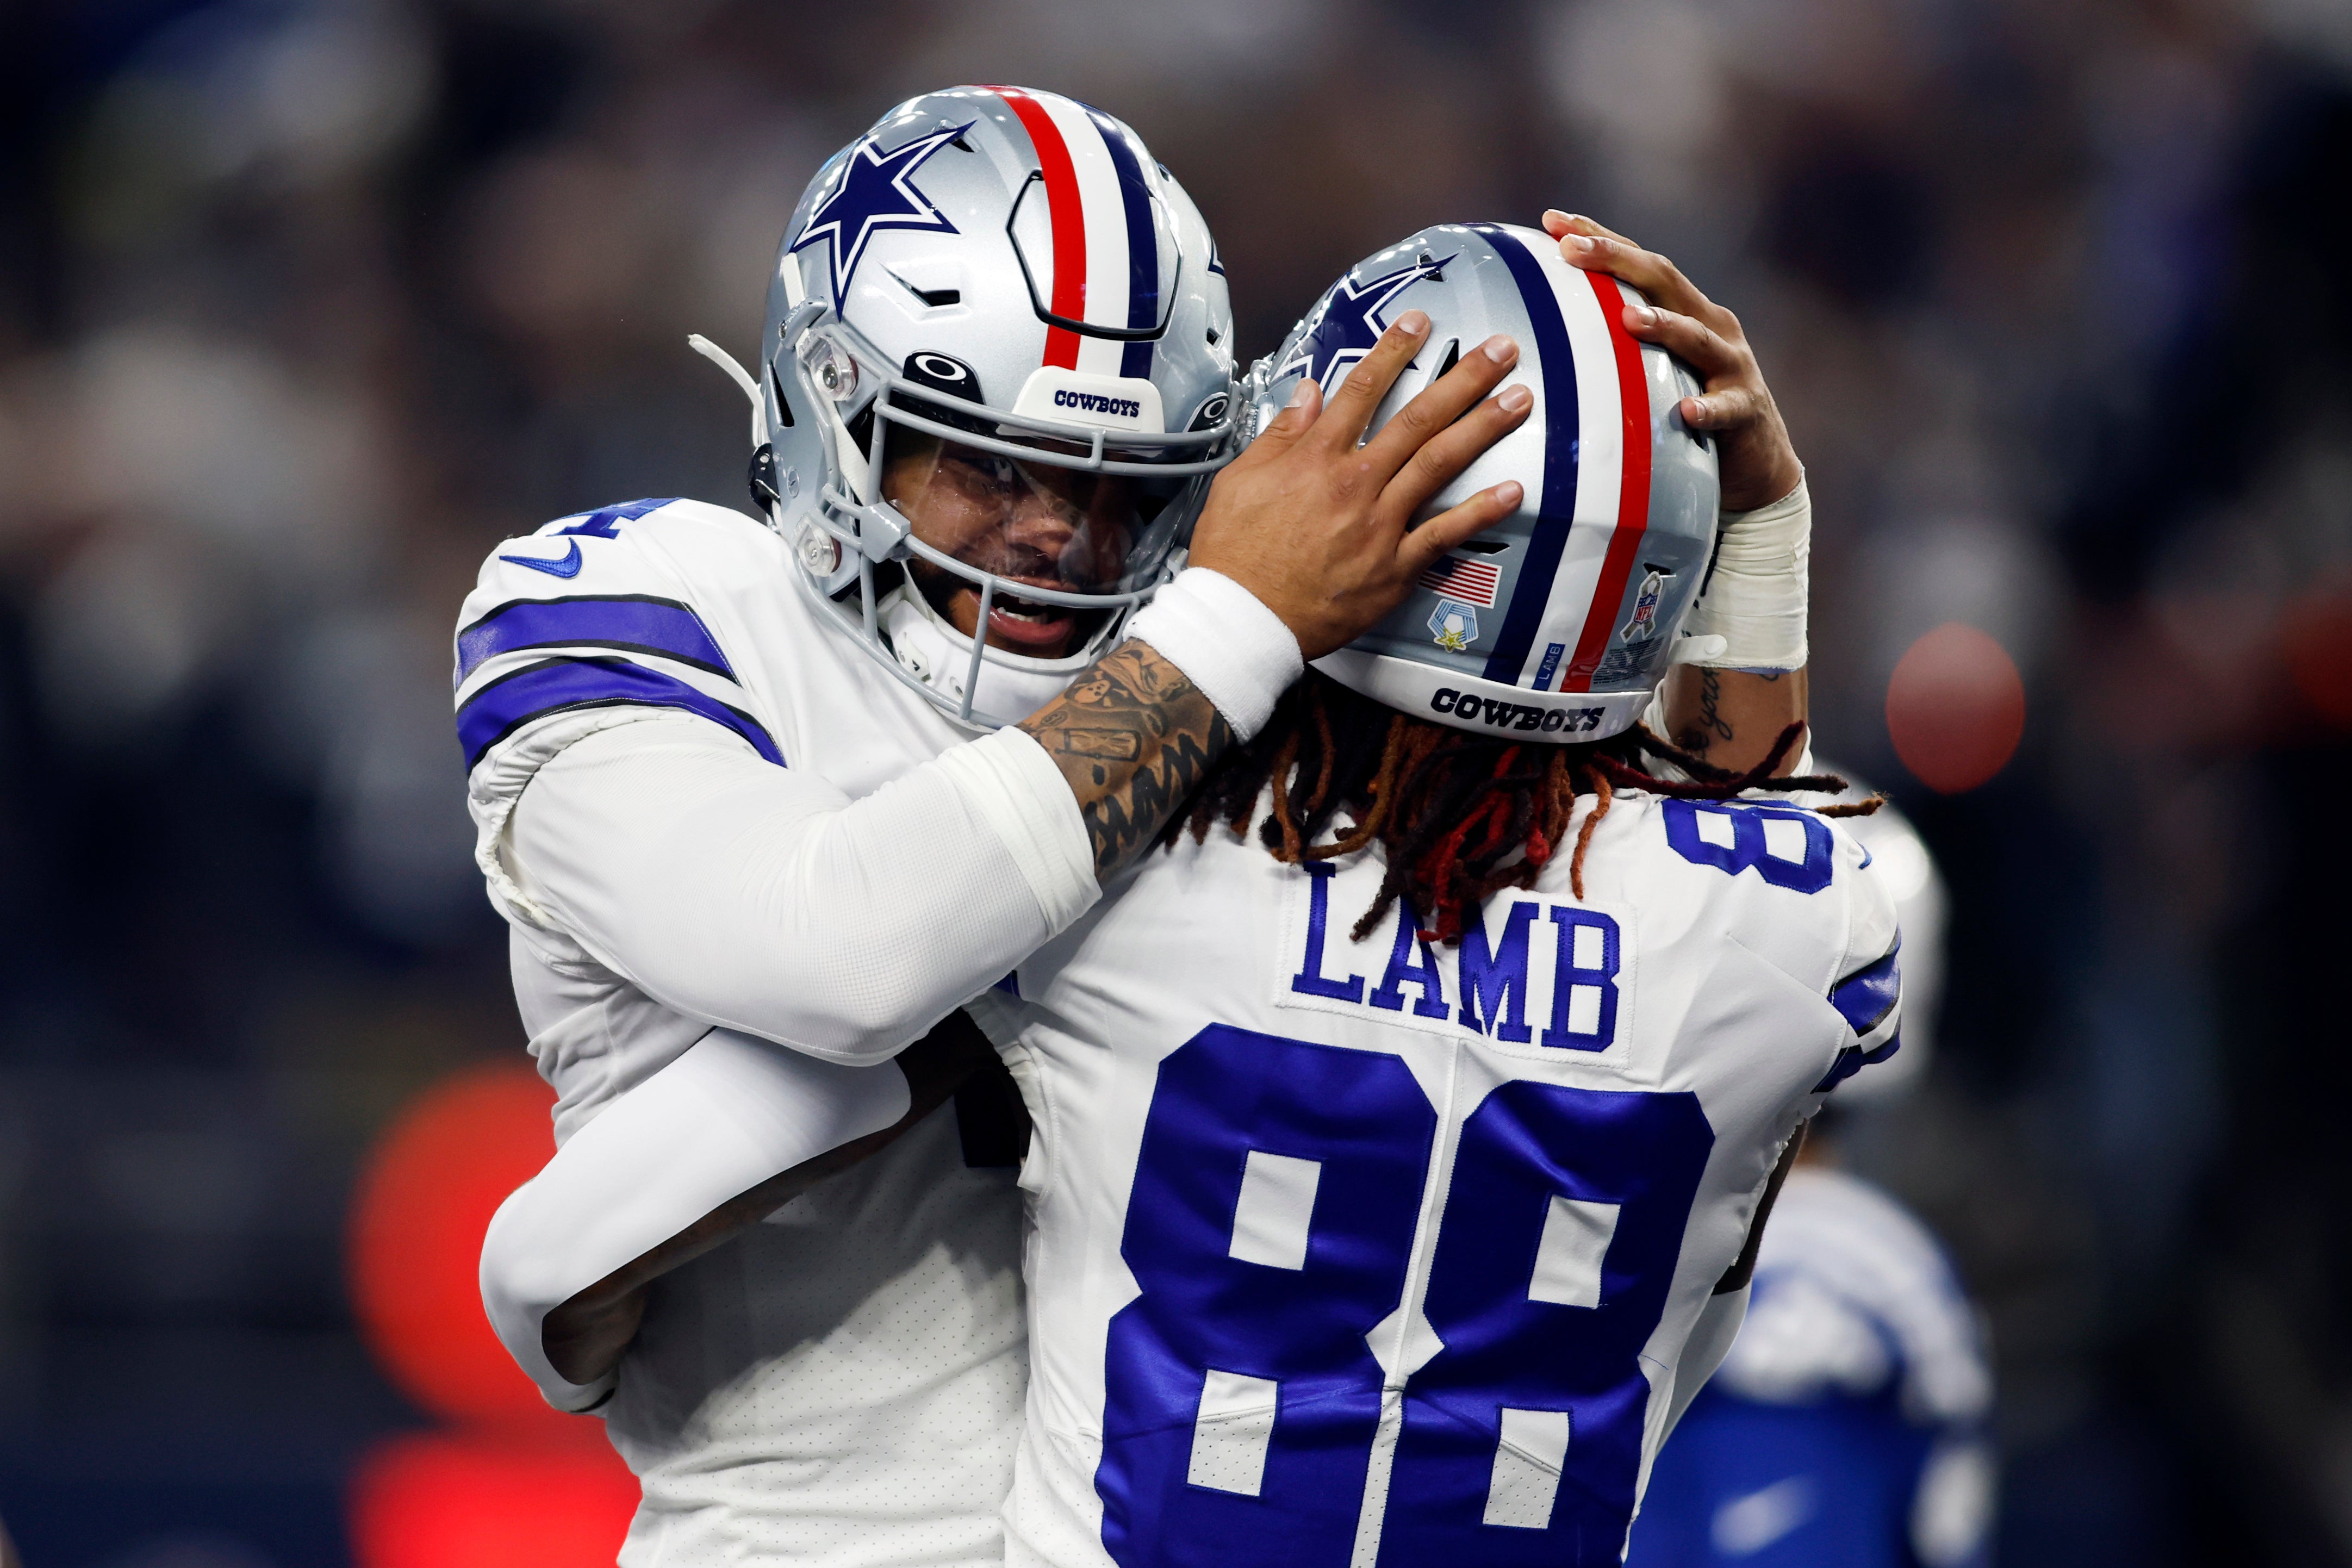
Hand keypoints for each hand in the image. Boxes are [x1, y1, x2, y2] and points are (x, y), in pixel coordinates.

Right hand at [1188, 310, 1530, 660]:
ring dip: (1482, 427)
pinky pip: (1445, 534)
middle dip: (1463, 378)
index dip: (1393, 350)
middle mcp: (1355, 481)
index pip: (1362, 389)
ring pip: (1439, 463)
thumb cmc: (1235, 553)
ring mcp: (1379, 523)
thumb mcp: (1240, 479)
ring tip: (1519, 400)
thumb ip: (1281, 434)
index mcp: (1316, 456)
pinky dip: (1479, 511)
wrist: (1243, 618)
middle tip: (1502, 350)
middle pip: (1417, 418)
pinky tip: (1511, 489)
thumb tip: (1307, 393)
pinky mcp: (1394, 566)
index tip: (1420, 322)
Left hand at [1544, 212, 1801, 514]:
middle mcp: (1711, 324)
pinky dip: (1707, 408)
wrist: (1759, 461)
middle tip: (1571, 250)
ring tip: (1628, 319)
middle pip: (1664, 281)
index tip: (1551, 220)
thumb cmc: (1691, 410)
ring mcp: (1733, 365)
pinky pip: (1725, 408)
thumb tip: (1544, 337)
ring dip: (1664, 325)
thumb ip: (1613, 347)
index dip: (1599, 237)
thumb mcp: (1652, 369)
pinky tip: (1687, 412)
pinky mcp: (1746, 409)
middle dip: (1617, 260)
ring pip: (1697, 337)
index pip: (1637, 263)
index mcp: (1685, 309)